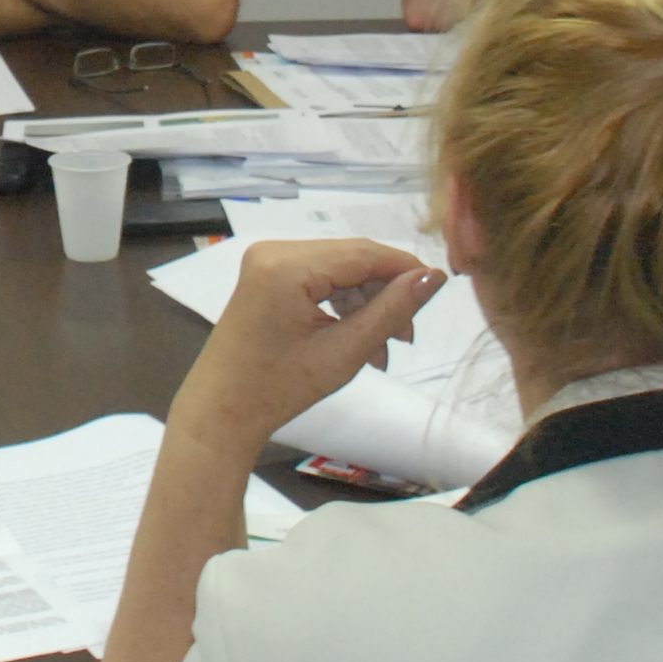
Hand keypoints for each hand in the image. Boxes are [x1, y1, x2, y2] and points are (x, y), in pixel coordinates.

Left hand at [174, 238, 445, 449]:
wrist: (223, 410)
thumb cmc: (279, 389)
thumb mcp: (345, 351)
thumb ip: (392, 309)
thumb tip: (434, 276)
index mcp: (287, 265)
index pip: (364, 253)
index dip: (406, 268)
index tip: (440, 289)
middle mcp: (274, 251)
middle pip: (352, 258)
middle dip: (385, 294)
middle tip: (407, 337)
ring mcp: (267, 260)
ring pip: (338, 269)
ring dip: (366, 304)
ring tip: (383, 351)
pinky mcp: (267, 274)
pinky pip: (318, 278)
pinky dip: (341, 305)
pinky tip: (359, 340)